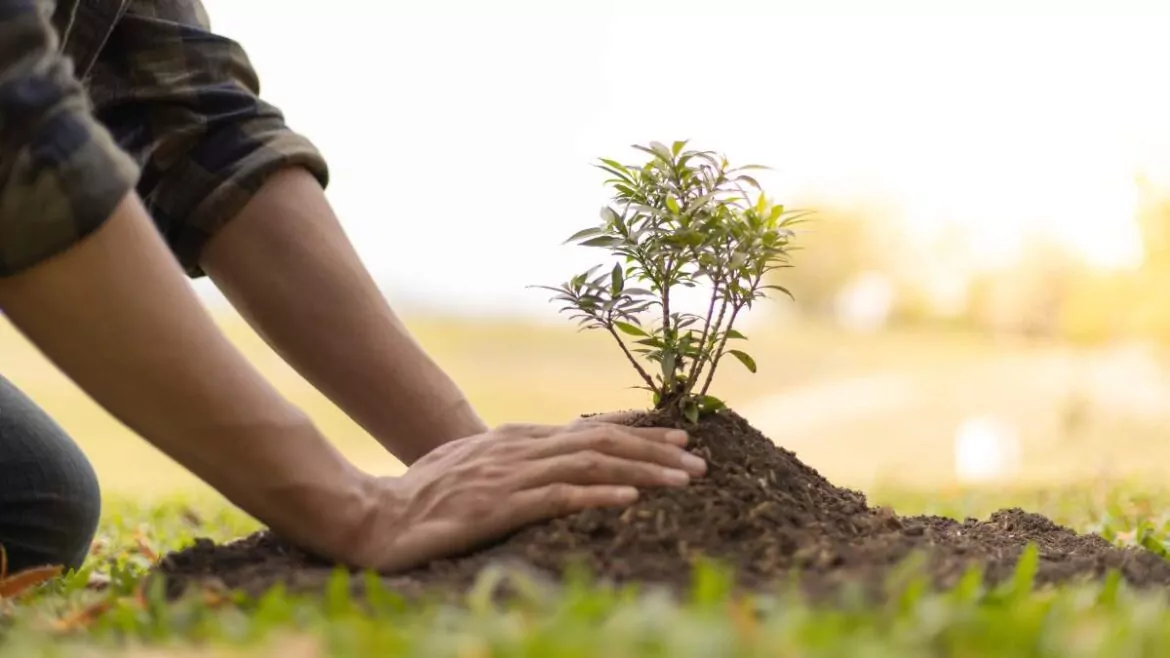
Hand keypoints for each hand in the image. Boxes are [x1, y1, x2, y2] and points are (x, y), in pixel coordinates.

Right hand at [336, 420, 706, 572]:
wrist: (373, 516)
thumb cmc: (423, 496)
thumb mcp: (475, 467)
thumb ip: (516, 461)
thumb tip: (557, 461)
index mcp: (517, 440)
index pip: (590, 431)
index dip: (638, 434)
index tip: (680, 438)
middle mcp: (519, 449)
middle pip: (601, 443)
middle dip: (655, 451)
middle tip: (699, 461)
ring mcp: (508, 477)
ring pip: (589, 463)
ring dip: (642, 469)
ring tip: (684, 479)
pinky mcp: (496, 508)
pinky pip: (555, 497)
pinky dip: (596, 494)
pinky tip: (629, 499)